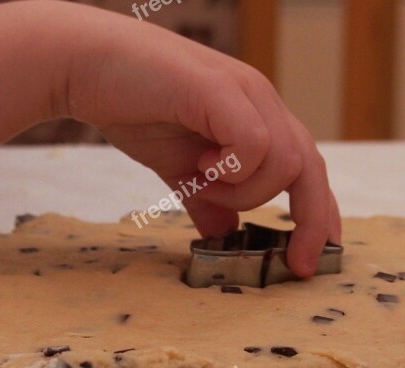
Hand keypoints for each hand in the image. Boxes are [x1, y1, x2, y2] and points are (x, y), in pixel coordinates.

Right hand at [57, 5, 341, 276]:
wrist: (86, 67)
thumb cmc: (132, 108)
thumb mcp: (179, 168)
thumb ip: (207, 199)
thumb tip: (226, 233)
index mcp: (257, 117)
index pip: (307, 167)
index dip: (319, 213)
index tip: (312, 258)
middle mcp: (261, 100)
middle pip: (311, 166)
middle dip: (311, 221)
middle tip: (296, 263)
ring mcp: (244, 92)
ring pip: (284, 161)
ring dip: (245, 191)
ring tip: (203, 183)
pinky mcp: (220, 89)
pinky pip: (255, 144)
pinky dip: (232, 169)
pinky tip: (201, 165)